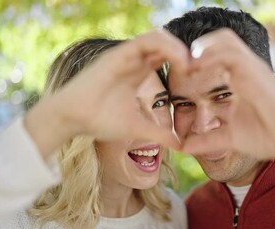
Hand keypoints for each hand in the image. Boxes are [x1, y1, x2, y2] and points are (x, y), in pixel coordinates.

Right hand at [25, 30, 189, 156]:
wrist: (73, 119)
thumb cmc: (100, 121)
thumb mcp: (137, 127)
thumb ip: (160, 134)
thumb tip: (180, 146)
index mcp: (138, 71)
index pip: (167, 57)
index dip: (186, 64)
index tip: (199, 79)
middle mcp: (134, 59)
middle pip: (166, 44)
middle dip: (186, 53)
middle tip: (201, 70)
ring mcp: (126, 54)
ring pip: (159, 38)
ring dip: (180, 49)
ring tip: (193, 67)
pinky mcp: (119, 53)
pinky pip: (148, 41)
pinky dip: (168, 47)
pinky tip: (181, 62)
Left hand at [182, 29, 274, 159]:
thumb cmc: (266, 136)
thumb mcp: (228, 138)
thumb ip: (205, 141)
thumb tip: (182, 147)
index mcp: (239, 79)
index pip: (216, 57)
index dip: (196, 60)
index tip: (178, 73)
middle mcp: (245, 70)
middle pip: (220, 40)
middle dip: (199, 47)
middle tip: (181, 65)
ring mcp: (251, 69)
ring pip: (225, 41)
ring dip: (203, 48)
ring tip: (187, 66)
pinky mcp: (256, 73)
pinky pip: (232, 54)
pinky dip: (212, 57)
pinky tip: (197, 68)